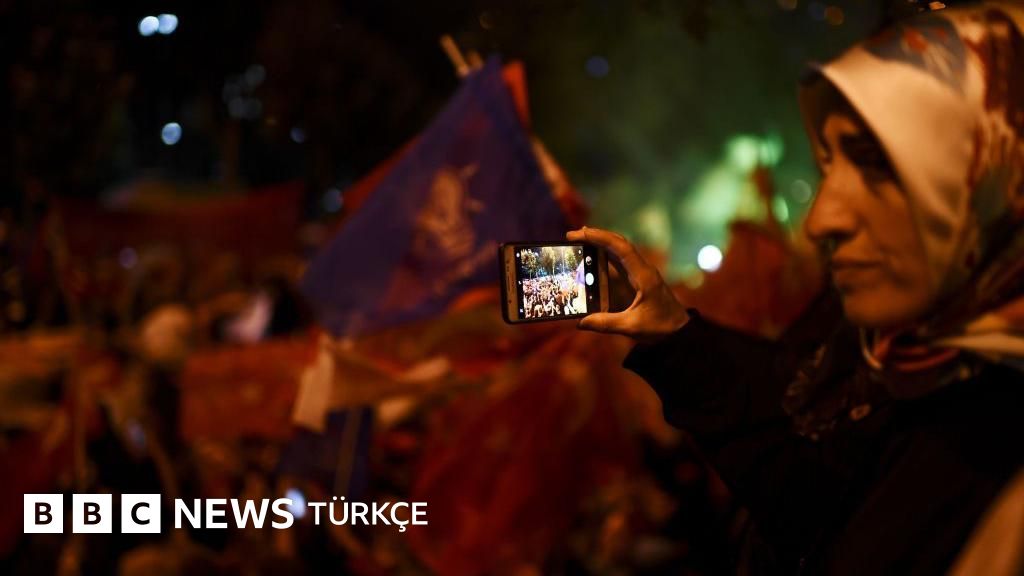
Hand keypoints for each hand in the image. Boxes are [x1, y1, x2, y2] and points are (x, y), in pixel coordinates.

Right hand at [567, 226, 688, 340]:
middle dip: (596, 236)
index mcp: (643, 276)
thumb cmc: (660, 327)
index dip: (601, 238)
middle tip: (572, 236)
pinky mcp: (638, 279)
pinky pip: (620, 261)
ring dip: (600, 243)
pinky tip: (592, 256)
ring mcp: (640, 273)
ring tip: (579, 240)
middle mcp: (642, 269)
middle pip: (619, 244)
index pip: (621, 248)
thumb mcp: (632, 327)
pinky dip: (605, 255)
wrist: (679, 331)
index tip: (581, 233)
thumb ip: (606, 324)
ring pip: (619, 250)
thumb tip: (580, 322)